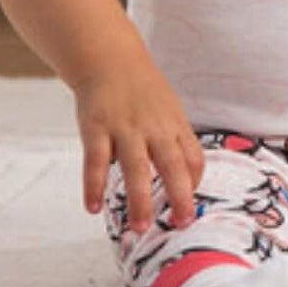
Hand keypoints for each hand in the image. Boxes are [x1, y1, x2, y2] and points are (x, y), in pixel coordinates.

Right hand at [71, 56, 203, 231]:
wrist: (110, 59)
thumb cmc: (142, 92)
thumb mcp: (168, 111)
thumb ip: (173, 142)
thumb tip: (184, 178)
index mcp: (174, 125)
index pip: (194, 158)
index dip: (194, 184)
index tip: (188, 208)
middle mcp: (154, 128)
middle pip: (172, 165)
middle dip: (179, 196)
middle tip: (181, 224)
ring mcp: (125, 128)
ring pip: (136, 168)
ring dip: (138, 199)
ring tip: (139, 227)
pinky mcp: (96, 128)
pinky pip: (96, 162)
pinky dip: (94, 185)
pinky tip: (93, 207)